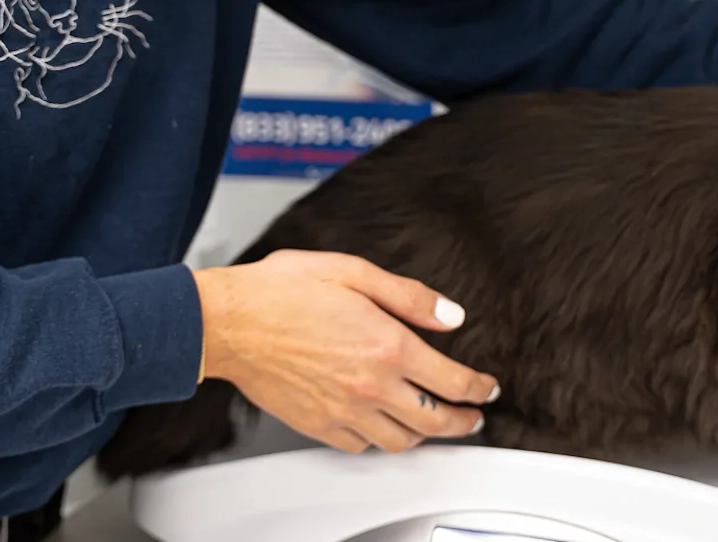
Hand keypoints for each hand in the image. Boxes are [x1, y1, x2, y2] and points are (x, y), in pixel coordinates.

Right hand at [194, 250, 499, 454]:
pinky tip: (383, 426)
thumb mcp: (354, 271)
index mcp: (387, 345)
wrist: (229, 321)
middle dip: (465, 422)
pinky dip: (381, 441)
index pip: (453, 381)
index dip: (479, 389)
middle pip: (435, 421)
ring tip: (435, 425)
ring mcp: (343, 411)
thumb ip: (409, 296)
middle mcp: (370, 385)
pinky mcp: (318, 424)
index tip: (488, 388)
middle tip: (475, 417)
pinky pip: (361, 446)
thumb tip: (451, 315)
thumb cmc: (281, 290)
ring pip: (401, 441)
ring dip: (427, 436)